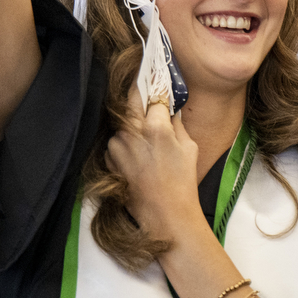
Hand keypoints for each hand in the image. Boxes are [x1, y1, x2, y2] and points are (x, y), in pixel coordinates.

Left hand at [106, 86, 202, 240]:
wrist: (165, 215)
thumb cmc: (182, 183)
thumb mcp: (189, 147)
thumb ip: (176, 123)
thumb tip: (168, 108)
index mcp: (155, 128)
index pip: (154, 95)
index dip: (158, 89)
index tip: (158, 81)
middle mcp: (131, 132)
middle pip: (131, 99)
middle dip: (138, 92)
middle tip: (145, 87)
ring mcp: (116, 146)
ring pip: (123, 122)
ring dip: (132, 123)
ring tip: (145, 137)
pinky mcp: (109, 158)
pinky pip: (117, 141)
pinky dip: (125, 142)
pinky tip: (138, 155)